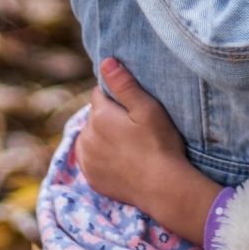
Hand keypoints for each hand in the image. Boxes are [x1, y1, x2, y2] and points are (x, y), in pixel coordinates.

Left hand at [76, 58, 221, 243]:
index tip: (133, 105)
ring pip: (90, 136)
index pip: (99, 93)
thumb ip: (124, 84)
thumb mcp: (147, 108)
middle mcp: (86, 136)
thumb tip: (105, 62)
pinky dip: (100, 154)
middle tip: (134, 125)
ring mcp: (86, 159)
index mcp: (99, 116)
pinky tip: (120, 158)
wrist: (162, 187)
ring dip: (102, 135)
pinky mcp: (90, 177)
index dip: (116, 95)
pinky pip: (90, 157)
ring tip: (128, 143)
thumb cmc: (159, 143)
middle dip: (109, 115)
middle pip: (94, 115)